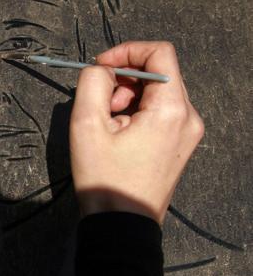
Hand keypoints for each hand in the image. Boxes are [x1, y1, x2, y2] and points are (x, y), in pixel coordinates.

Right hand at [69, 41, 203, 224]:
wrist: (121, 224)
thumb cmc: (105, 177)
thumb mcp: (87, 124)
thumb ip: (92, 82)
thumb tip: (101, 70)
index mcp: (172, 109)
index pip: (159, 52)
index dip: (126, 51)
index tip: (101, 67)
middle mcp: (189, 117)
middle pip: (157, 72)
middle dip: (123, 79)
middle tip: (100, 104)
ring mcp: (188, 131)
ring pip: (156, 91)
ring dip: (127, 96)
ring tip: (107, 123)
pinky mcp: (180, 142)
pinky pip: (159, 110)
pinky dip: (135, 111)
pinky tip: (118, 133)